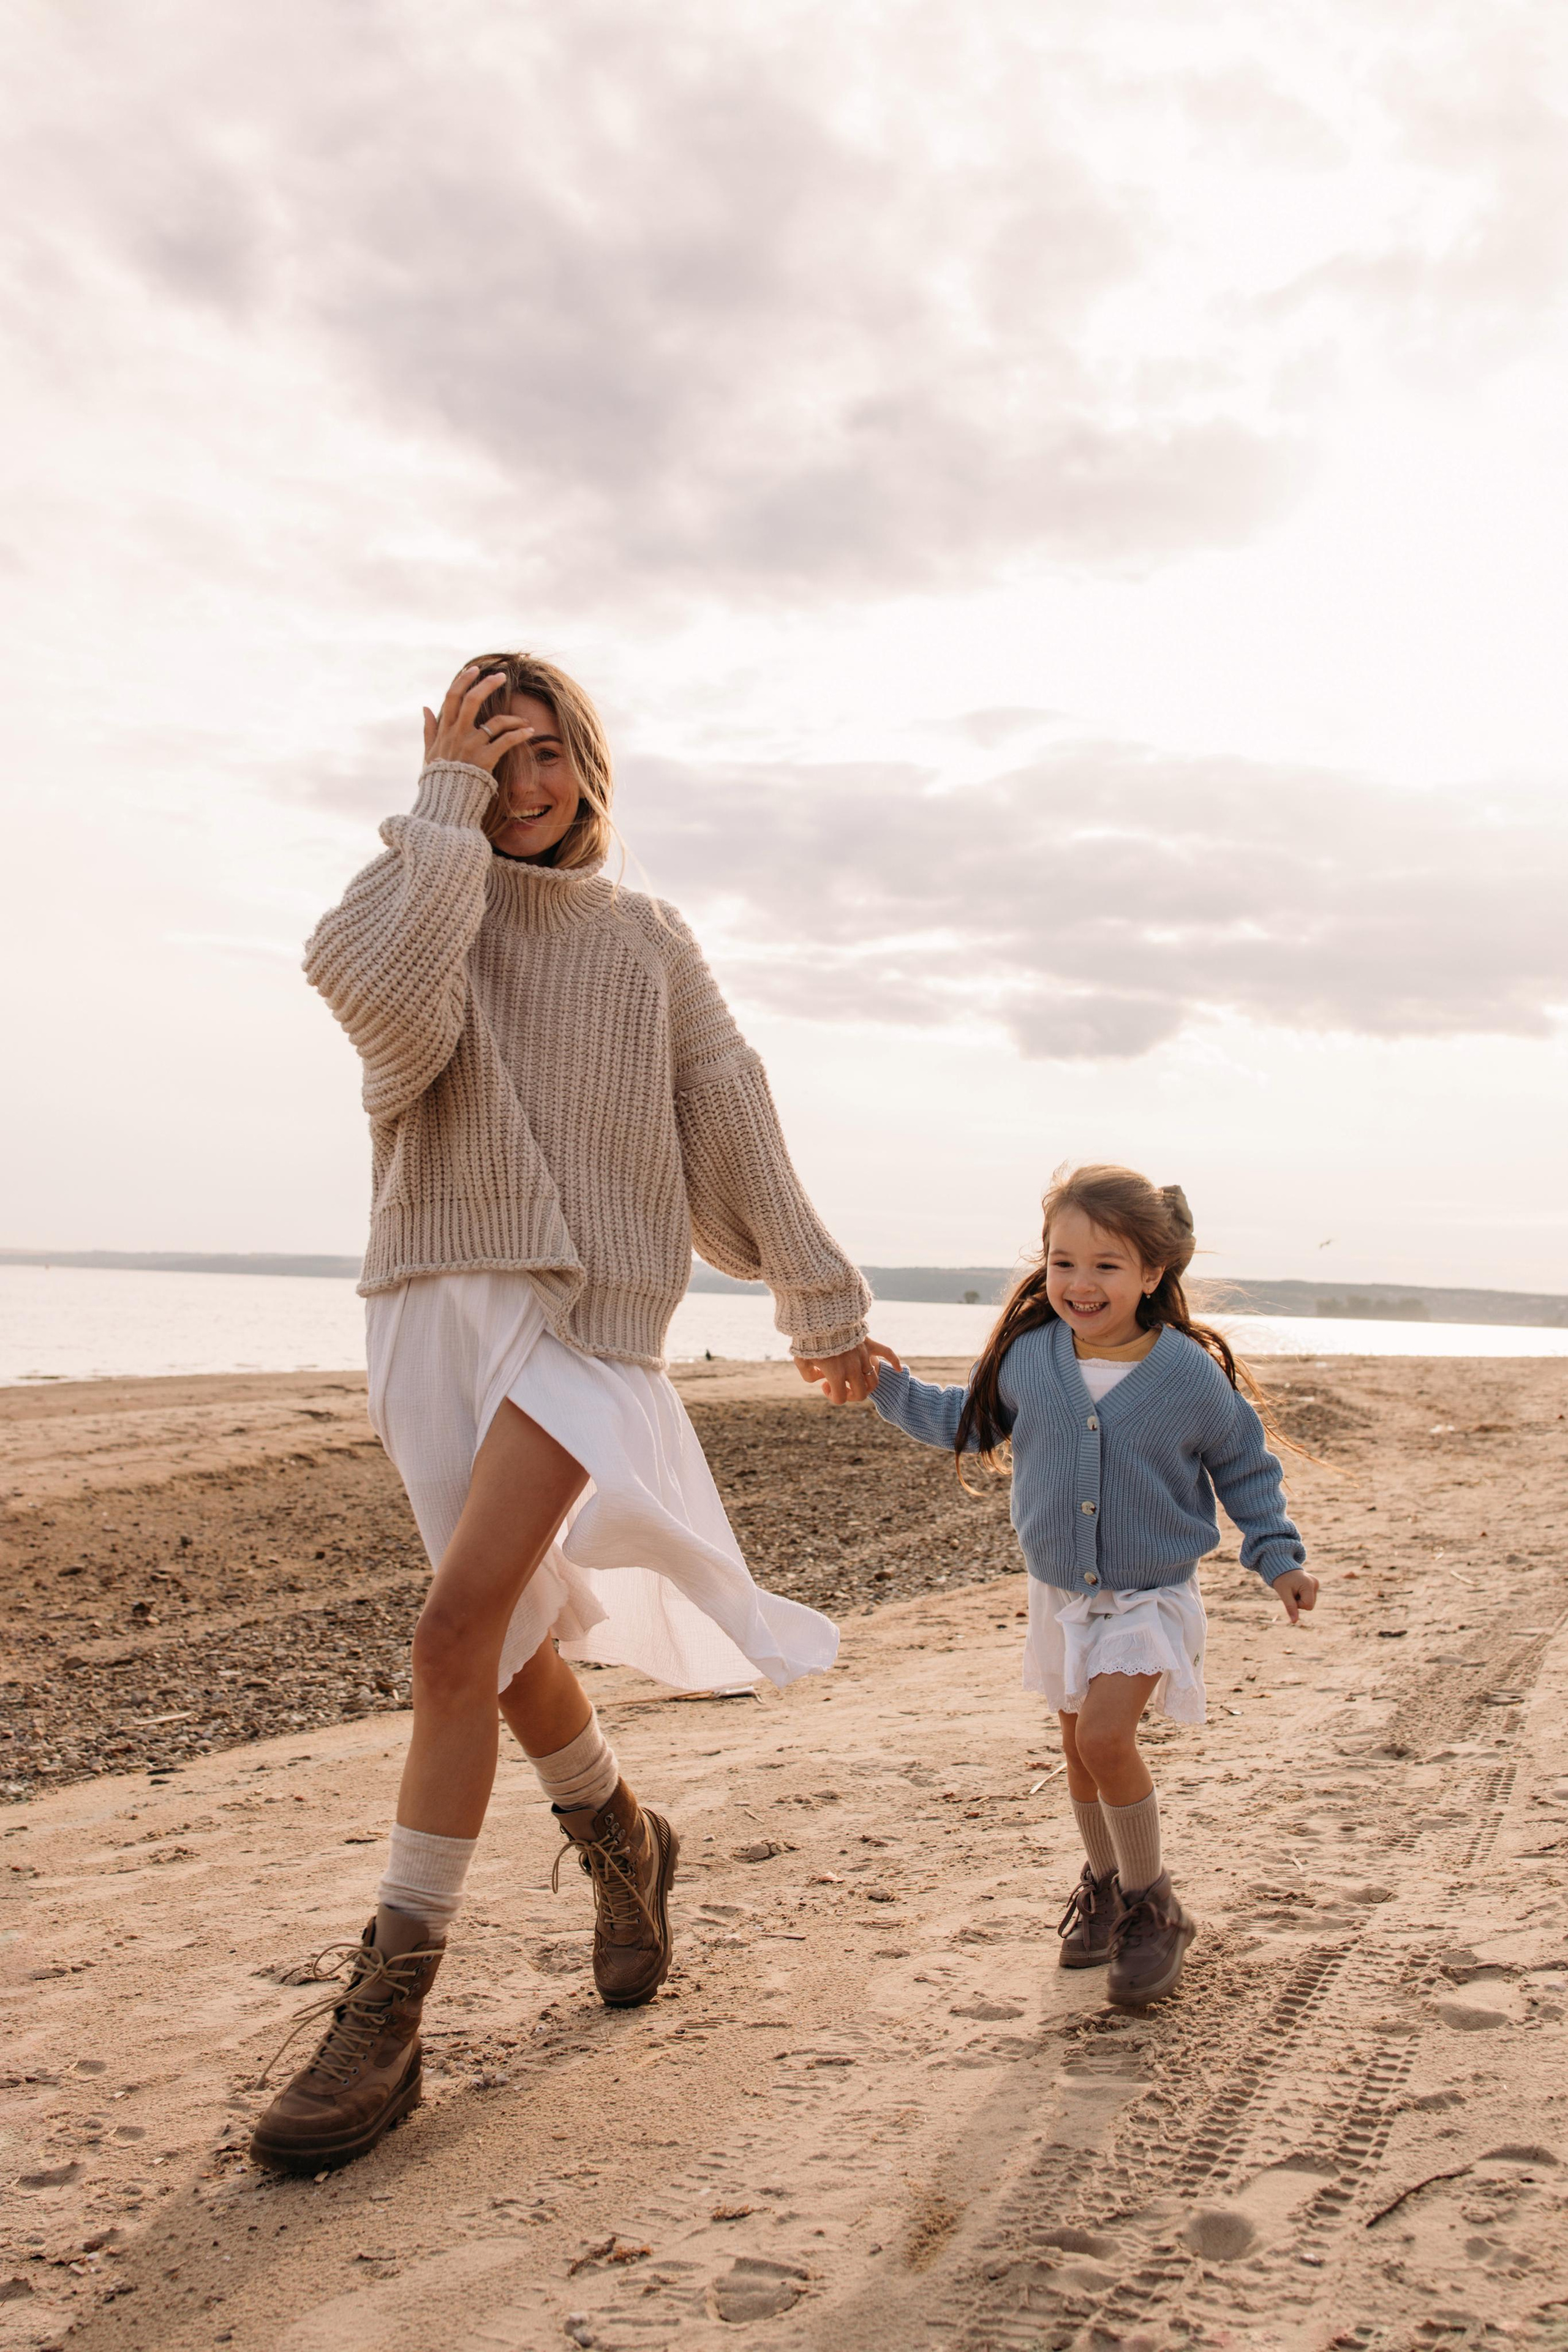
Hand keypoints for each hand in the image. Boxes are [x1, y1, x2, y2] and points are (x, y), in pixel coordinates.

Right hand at [421, 666, 536, 774]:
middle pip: (472, 700)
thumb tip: (425, 708)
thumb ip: (429, 730)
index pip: (452, 697)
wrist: (445, 803)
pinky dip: (520, 734)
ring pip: (495, 722)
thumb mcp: (429, 753)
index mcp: (445, 730)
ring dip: (513, 718)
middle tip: (502, 676)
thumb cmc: (438, 779)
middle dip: (487, 684)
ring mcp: (471, 746)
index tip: (473, 669)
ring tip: (524, 720)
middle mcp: (457, 734)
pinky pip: (506, 741)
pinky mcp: (485, 759)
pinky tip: (529, 732)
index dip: (463, 680)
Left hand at [796, 1338, 902, 1404]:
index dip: (831, 1396)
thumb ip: (809, 1376)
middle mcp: (852, 1368)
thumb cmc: (808, 1339)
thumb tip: (822, 1379)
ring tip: (855, 1379)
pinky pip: (887, 1352)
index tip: (824, 1384)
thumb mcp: (802, 1360)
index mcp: (836, 1375)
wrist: (819, 1316)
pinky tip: (898, 1369)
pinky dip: (894, 1361)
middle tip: (841, 1386)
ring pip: (873, 1380)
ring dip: (866, 1385)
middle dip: (851, 1395)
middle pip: (861, 1394)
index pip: (840, 1399)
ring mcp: (862, 1356)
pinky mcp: (867, 1344)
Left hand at [1271, 1568, 1318, 1625]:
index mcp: (1308, 1584)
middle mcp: (1315, 1583)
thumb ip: (1290, 1607)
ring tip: (1294, 1589)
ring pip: (1310, 1602)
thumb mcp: (1284, 1594)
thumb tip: (1294, 1622)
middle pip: (1310, 1605)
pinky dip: (1302, 1596)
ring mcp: (1316, 1583)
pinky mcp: (1315, 1584)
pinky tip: (1298, 1588)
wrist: (1282, 1567)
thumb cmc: (1281, 1580)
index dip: (1298, 1605)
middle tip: (1291, 1592)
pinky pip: (1310, 1598)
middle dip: (1299, 1602)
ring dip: (1301, 1599)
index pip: (1308, 1606)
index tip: (1291, 1595)